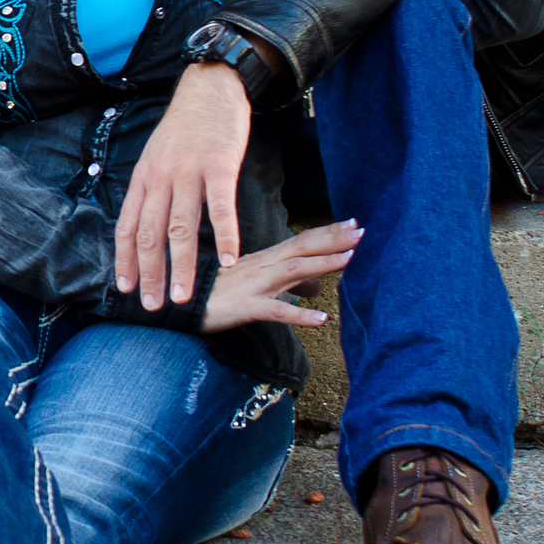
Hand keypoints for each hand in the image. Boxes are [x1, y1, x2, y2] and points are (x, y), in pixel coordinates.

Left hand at [115, 61, 252, 308]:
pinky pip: (221, 208)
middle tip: (153, 306)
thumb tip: (146, 227)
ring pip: (181, 228)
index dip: (125, 261)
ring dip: (182, 266)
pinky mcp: (219, 165)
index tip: (125, 290)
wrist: (209, 86)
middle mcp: (160, 177)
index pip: (127, 227)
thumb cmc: (184, 128)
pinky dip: (225, 236)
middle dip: (150, 274)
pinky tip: (230, 261)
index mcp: (142, 178)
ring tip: (185, 296)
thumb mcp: (156, 157)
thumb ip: (152, 190)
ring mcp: (189, 172)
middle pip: (150, 234)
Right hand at [201, 220, 361, 332]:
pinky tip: (322, 319)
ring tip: (351, 259)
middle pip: (302, 247)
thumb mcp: (261, 286)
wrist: (181, 304)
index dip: (329, 232)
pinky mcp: (247, 307)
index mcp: (267, 259)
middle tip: (362, 230)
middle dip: (333, 239)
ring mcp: (256, 284)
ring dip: (323, 263)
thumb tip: (319, 287)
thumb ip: (292, 285)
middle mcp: (264, 266)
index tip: (355, 223)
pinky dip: (300, 314)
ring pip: (293, 269)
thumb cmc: (221, 294)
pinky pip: (276, 310)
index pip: (302, 240)